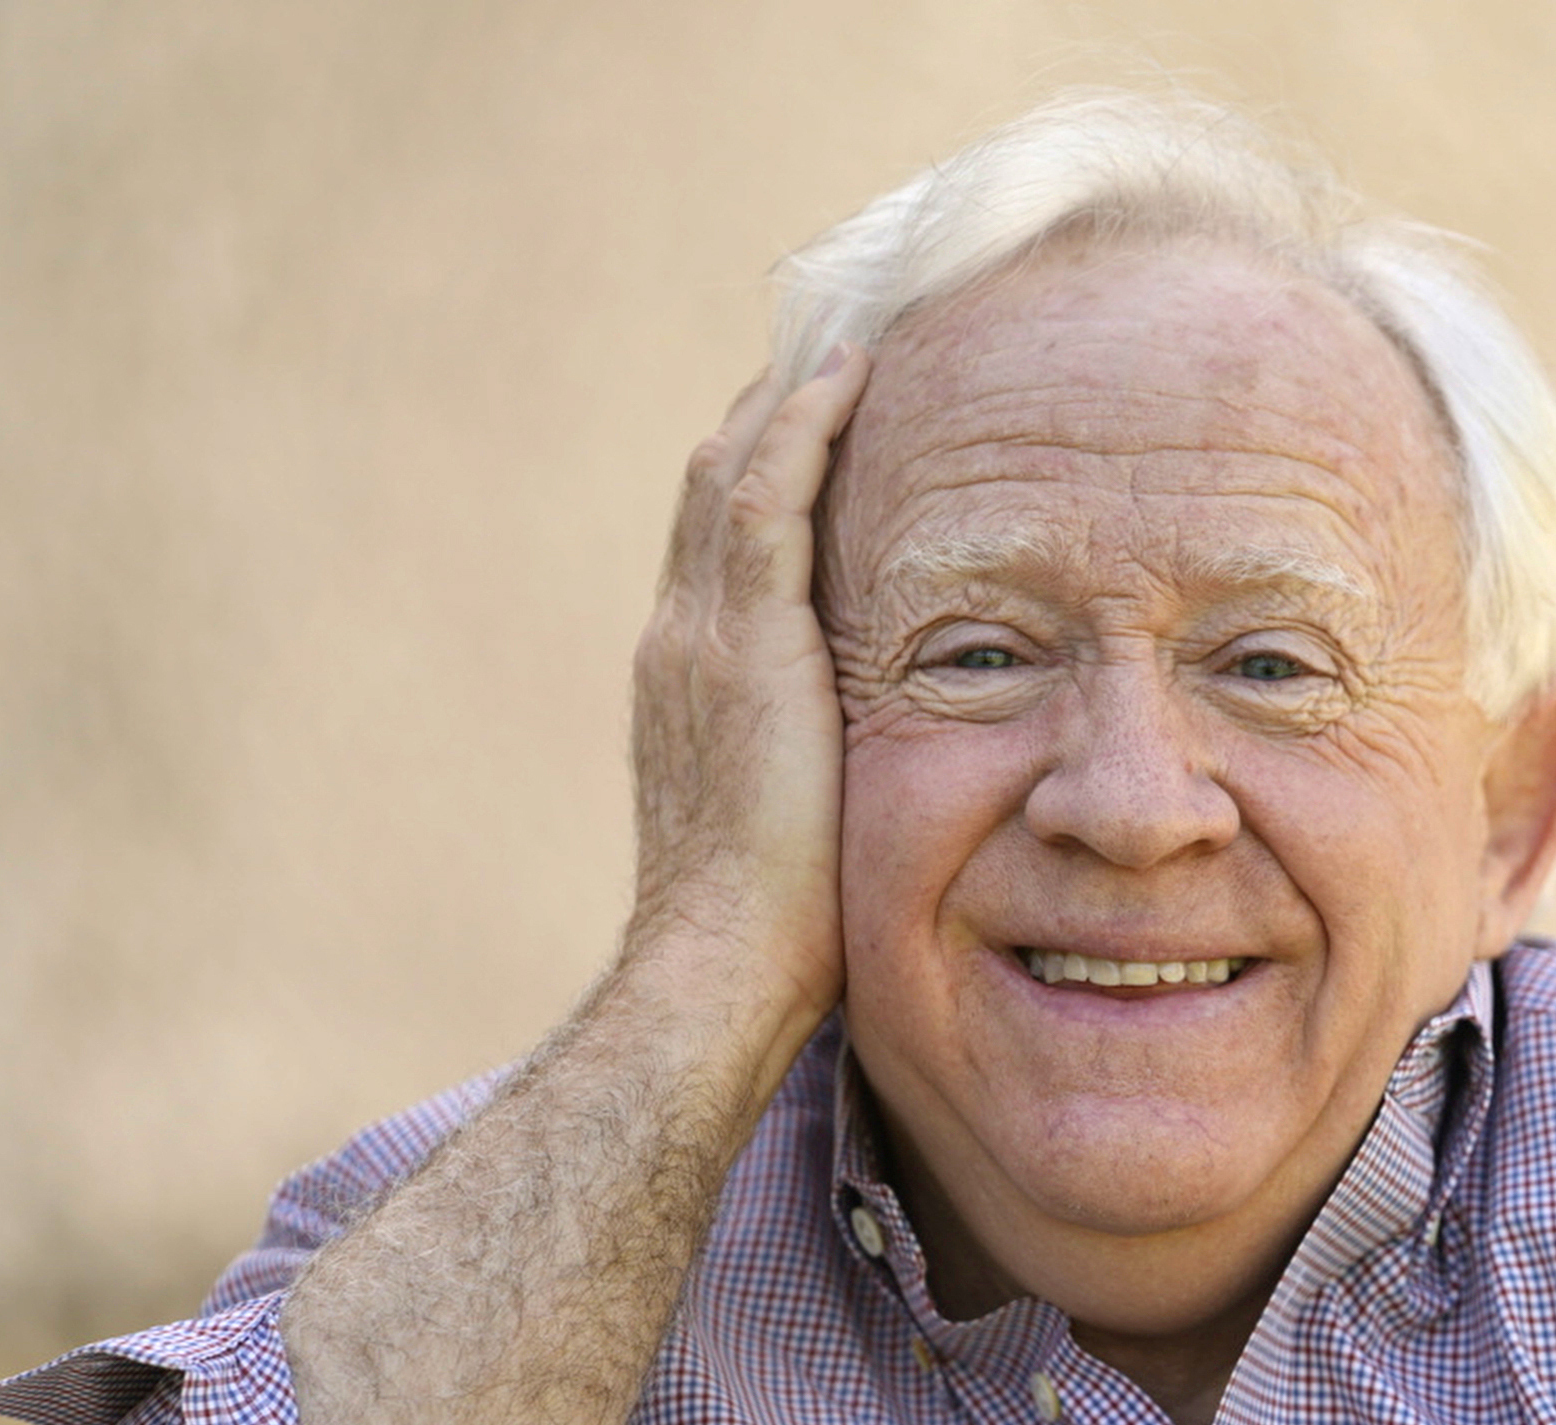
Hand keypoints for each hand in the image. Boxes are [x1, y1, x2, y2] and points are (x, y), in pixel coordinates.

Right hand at [626, 349, 870, 1030]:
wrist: (721, 964)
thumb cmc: (777, 931)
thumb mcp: (797, 822)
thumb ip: (818, 764)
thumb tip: (874, 766)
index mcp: (691, 678)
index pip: (724, 540)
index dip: (767, 466)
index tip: (820, 411)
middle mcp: (681, 638)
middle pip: (718, 481)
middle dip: (771, 406)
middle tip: (836, 338)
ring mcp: (702, 634)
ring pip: (735, 468)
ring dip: (790, 392)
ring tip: (849, 328)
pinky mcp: (744, 641)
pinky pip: (767, 498)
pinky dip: (804, 427)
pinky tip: (851, 375)